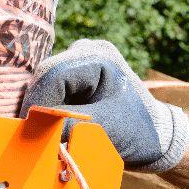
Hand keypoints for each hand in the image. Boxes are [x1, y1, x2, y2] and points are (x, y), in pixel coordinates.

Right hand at [20, 39, 188, 172]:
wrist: (157, 136)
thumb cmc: (138, 133)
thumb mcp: (103, 131)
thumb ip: (68, 126)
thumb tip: (32, 131)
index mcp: (98, 58)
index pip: (52, 74)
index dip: (36, 103)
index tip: (31, 132)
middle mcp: (86, 50)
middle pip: (44, 77)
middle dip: (38, 108)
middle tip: (35, 137)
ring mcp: (80, 59)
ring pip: (44, 84)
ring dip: (42, 110)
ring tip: (46, 134)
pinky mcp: (75, 73)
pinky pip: (51, 89)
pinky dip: (49, 109)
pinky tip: (54, 127)